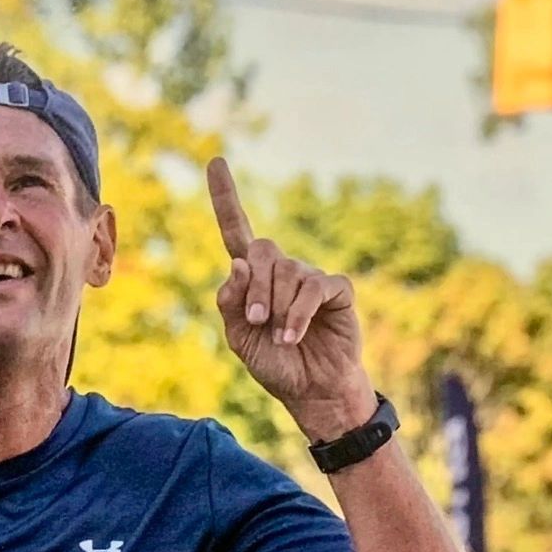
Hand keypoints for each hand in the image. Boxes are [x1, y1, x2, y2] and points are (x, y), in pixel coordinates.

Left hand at [206, 157, 376, 441]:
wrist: (310, 390)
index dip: (226, 198)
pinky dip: (298, 313)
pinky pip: (313, 287)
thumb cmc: (275, 364)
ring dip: (277, 307)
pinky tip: (294, 335)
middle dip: (255, 287)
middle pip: (261, 251)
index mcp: (253, 279)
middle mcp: (282, 271)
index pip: (236, 232)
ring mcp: (310, 277)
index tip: (215, 161)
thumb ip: (231, 303)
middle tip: (256, 319)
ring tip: (281, 337)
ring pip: (287, 271)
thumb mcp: (240, 339)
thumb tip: (236, 263)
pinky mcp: (336, 290)